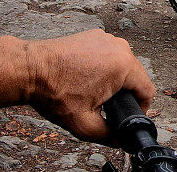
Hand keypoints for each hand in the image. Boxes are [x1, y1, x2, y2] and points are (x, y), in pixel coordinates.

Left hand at [25, 29, 155, 144]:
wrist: (29, 69)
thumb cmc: (52, 89)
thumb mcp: (83, 123)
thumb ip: (108, 136)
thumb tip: (119, 139)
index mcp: (123, 66)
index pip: (147, 90)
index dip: (141, 107)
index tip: (129, 113)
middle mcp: (119, 48)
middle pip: (135, 76)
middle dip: (124, 93)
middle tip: (105, 105)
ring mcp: (107, 39)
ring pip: (122, 64)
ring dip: (113, 79)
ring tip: (93, 91)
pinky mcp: (95, 36)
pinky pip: (108, 54)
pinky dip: (102, 66)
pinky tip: (85, 76)